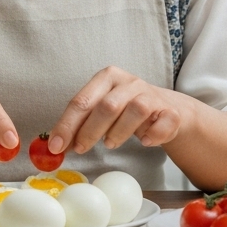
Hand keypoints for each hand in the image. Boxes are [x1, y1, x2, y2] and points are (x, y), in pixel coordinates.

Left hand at [46, 66, 187, 155]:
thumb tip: (55, 145)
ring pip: (134, 110)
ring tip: (110, 143)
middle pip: (107, 105)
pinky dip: (152, 135)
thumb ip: (80, 124)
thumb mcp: (101, 112)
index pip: (82, 101)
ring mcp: (151, 95)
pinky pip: (162, 123)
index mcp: (107, 78)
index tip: (56, 146)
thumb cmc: (126, 111)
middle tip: (80, 149)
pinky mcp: (170, 112)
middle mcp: (129, 82)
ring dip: (119, 132)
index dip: (67, 124)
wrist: (167, 110)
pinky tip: (144, 141)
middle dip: (90, 130)